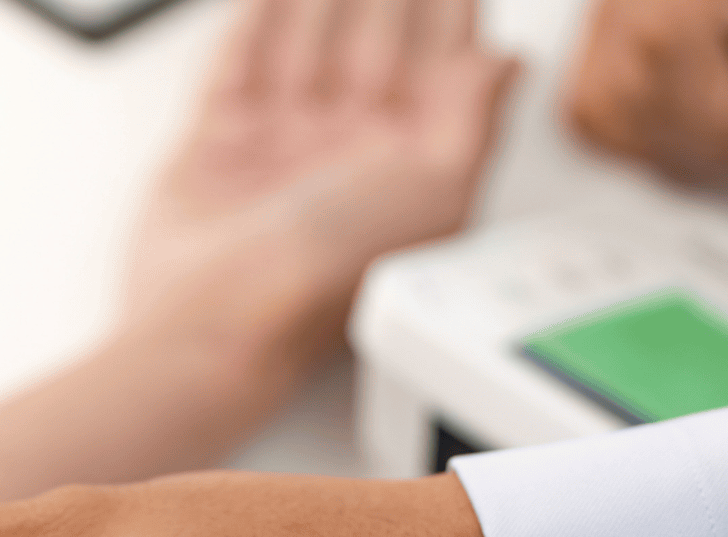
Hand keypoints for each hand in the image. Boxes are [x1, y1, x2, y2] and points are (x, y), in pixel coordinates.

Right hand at [126, 0, 517, 381]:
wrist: (220, 314)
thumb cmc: (328, 272)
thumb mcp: (439, 188)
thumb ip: (477, 114)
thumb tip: (509, 62)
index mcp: (408, 158)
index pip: (441, 59)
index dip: (449, 9)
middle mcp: (347, 150)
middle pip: (376, 38)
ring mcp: (282, 146)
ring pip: (309, 43)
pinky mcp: (218, 149)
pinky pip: (237, 67)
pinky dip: (252, 25)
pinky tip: (266, 0)